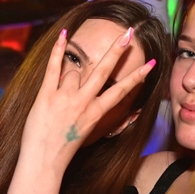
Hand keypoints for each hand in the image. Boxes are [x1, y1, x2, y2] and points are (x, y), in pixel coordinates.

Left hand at [21, 28, 155, 170]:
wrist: (43, 160)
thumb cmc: (63, 148)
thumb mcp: (86, 131)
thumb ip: (90, 110)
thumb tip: (88, 90)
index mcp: (96, 113)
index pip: (121, 90)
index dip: (137, 76)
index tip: (150, 64)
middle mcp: (84, 102)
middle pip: (104, 70)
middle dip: (118, 50)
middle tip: (129, 33)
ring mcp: (65, 97)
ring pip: (74, 72)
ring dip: (69, 79)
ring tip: (60, 100)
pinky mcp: (47, 95)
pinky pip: (53, 67)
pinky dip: (57, 50)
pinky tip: (63, 35)